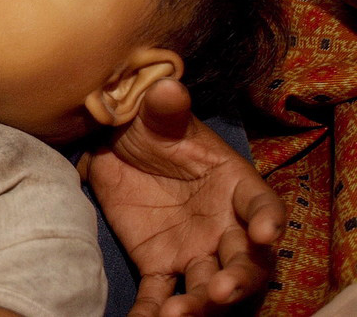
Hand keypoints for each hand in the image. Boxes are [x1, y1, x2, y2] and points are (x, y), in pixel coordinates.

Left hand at [76, 79, 284, 316]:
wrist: (113, 148)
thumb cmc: (148, 129)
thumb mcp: (154, 114)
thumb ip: (165, 106)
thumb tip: (168, 87)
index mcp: (232, 184)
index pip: (260, 203)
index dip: (266, 219)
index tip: (264, 232)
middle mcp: (222, 225)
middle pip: (245, 260)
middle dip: (239, 278)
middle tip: (221, 290)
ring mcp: (193, 250)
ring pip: (208, 286)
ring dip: (201, 304)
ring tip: (181, 314)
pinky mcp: (159, 266)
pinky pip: (161, 295)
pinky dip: (155, 312)